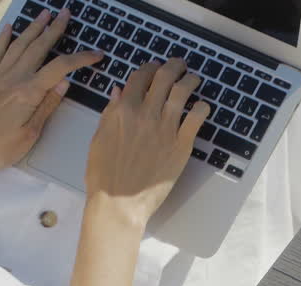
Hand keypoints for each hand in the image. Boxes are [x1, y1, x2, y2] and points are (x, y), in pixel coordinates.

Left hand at [0, 8, 99, 181]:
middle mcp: (12, 79)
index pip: (60, 68)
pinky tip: (9, 28)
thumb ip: (47, 106)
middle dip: (54, 29)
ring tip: (44, 14)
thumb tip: (64, 83)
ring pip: (19, 46)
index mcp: (28, 93)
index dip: (81, 59)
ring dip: (33, 28)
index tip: (97, 54)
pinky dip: (4, 39)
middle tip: (66, 14)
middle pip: (38, 48)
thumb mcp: (30, 134)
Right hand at [84, 58, 206, 224]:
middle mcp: (145, 114)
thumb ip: (111, 113)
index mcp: (123, 110)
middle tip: (180, 66)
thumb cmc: (104, 176)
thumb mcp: (99, 138)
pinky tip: (202, 106)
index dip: (150, 68)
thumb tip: (120, 92)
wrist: (119, 204)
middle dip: (174, 66)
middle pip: (164, 77)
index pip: (140, 76)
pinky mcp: (181, 146)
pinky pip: (197, 118)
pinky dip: (202, 107)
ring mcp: (165, 129)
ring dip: (191, 80)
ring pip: (183, 92)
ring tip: (194, 79)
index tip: (155, 68)